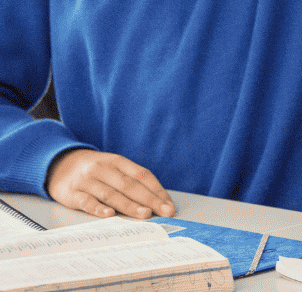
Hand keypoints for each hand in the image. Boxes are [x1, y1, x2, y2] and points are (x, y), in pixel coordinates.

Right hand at [46, 149, 175, 219]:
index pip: (142, 175)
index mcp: (118, 161)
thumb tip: (157, 200)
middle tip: (165, 211)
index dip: (157, 190)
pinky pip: (86, 201)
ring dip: (130, 205)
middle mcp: (103, 169)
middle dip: (150, 199)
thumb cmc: (94, 170)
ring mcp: (86, 181)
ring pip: (111, 194)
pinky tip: (109, 215)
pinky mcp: (71, 193)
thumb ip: (131, 180)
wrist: (58, 164)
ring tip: (146, 214)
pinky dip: (98, 209)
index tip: (170, 204)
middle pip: (130, 185)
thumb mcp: (113, 168)